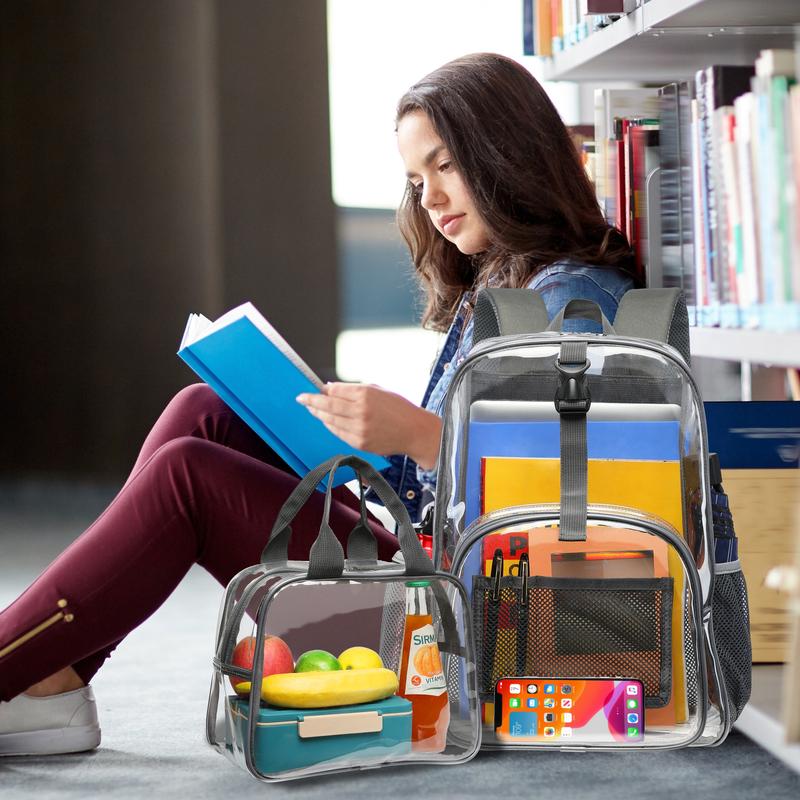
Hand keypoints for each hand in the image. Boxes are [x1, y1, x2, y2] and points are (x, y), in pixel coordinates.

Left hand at [296, 383, 441, 469]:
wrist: (414, 431)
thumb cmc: (399, 408)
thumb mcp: (378, 390)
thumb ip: (354, 389)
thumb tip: (331, 388)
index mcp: (366, 394)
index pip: (335, 391)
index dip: (322, 390)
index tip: (313, 389)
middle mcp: (360, 411)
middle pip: (328, 405)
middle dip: (312, 401)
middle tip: (302, 399)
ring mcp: (359, 429)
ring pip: (330, 420)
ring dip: (319, 414)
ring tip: (311, 409)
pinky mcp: (360, 442)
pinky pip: (338, 433)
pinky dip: (330, 426)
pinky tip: (326, 421)